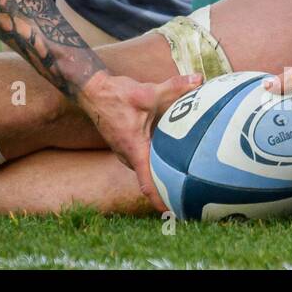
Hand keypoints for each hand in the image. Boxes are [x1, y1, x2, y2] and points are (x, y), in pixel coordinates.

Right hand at [79, 70, 202, 211]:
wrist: (92, 91)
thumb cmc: (116, 95)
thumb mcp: (146, 92)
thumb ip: (173, 87)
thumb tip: (198, 79)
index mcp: (134, 148)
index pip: (147, 182)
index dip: (160, 200)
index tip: (175, 212)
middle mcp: (129, 155)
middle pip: (150, 180)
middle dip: (168, 190)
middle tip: (192, 198)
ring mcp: (126, 153)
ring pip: (147, 170)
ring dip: (162, 175)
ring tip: (186, 181)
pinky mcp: (127, 147)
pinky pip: (144, 160)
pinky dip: (156, 163)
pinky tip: (172, 158)